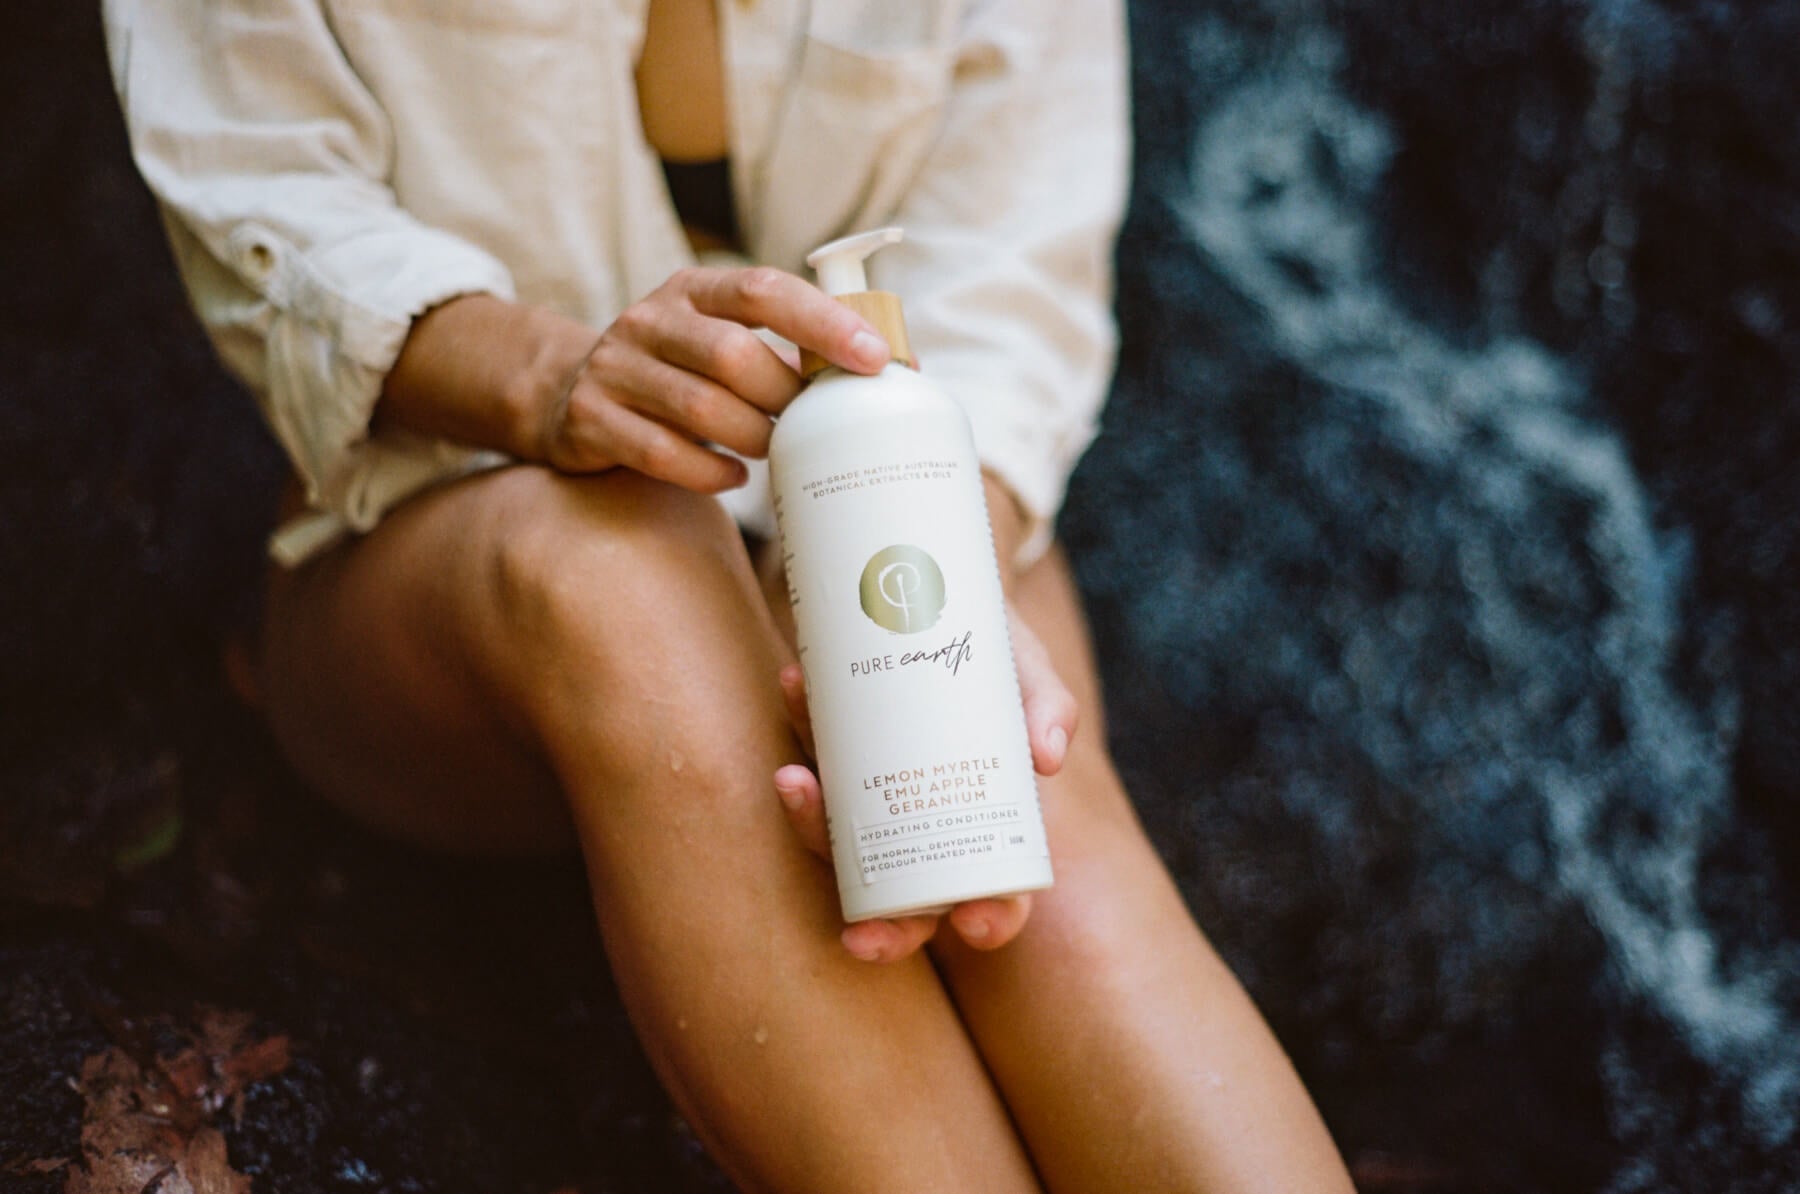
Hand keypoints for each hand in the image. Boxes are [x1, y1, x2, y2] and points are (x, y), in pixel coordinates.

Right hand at [538, 266, 890, 488]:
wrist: (568, 393)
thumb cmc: (678, 372)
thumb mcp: (720, 339)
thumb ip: (789, 349)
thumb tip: (895, 367)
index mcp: (695, 290)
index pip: (764, 290)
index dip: (822, 322)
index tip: (874, 358)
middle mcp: (650, 319)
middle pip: (733, 355)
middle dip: (783, 397)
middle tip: (809, 424)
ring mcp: (615, 368)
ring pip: (701, 408)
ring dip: (752, 437)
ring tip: (772, 450)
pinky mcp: (591, 419)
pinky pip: (662, 453)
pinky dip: (709, 472)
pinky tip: (733, 478)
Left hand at [773, 604, 1077, 962]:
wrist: (938, 590)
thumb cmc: (998, 649)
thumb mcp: (1029, 669)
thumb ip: (1049, 705)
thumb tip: (1048, 757)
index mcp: (991, 826)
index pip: (999, 898)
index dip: (990, 922)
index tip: (973, 921)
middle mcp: (927, 829)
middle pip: (908, 908)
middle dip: (882, 934)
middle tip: (859, 936)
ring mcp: (874, 801)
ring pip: (840, 847)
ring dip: (812, 825)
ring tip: (796, 781)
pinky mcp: (833, 759)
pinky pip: (811, 766)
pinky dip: (796, 734)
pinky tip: (793, 690)